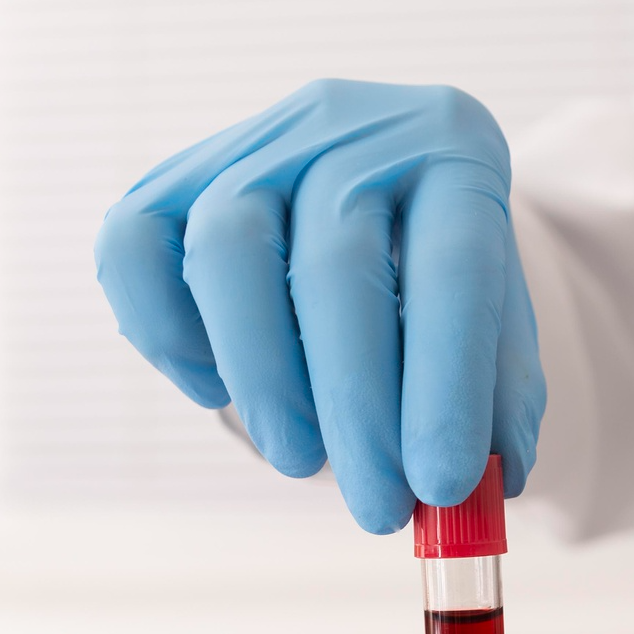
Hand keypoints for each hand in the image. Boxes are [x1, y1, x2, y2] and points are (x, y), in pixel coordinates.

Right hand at [95, 79, 544, 531]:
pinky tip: (217, 391)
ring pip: (226, 249)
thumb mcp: (498, 327)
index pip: (454, 267)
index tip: (446, 485)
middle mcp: (352, 125)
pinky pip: (135, 246)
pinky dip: (168, 331)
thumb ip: (499, 402)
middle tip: (378, 508)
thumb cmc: (448, 281)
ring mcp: (252, 140)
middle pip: (336, 266)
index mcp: (455, 148)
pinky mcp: (170, 177)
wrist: (386, 203)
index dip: (448, 385)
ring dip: (264, 377)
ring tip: (303, 461)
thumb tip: (484, 489)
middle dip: (357, 409)